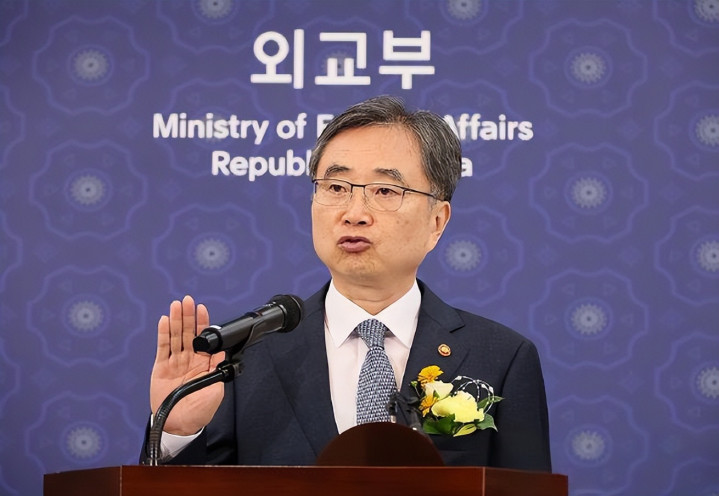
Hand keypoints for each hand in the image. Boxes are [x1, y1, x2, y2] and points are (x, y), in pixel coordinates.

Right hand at [150, 295, 224, 435]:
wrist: (179, 426)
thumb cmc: (199, 411)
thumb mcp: (215, 391)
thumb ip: (218, 370)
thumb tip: (223, 351)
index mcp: (204, 364)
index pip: (204, 339)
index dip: (203, 323)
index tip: (202, 309)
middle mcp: (189, 360)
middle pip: (188, 333)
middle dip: (188, 316)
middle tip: (188, 300)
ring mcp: (175, 362)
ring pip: (176, 337)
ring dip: (176, 320)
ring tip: (176, 305)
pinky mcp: (161, 367)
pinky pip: (163, 348)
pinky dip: (163, 334)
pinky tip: (165, 321)